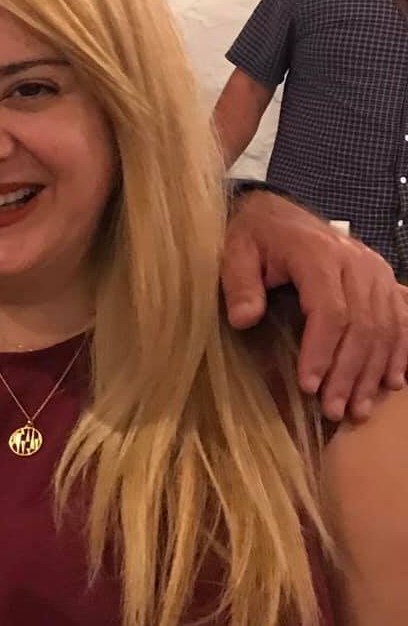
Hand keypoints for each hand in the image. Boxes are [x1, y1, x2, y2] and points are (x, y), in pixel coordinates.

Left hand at [220, 192, 407, 421]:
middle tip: (333, 410)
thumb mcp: (234, 253)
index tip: (308, 386)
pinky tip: (392, 382)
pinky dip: (400, 351)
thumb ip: (239, 284)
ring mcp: (375, 270)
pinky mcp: (384, 279)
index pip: (330, 310)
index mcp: (318, 254)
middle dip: (349, 373)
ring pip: (386, 326)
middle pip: (363, 324)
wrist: (276, 214)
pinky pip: (401, 318)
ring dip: (374, 371)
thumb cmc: (253, 237)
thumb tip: (244, 319)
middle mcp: (356, 261)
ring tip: (358, 410)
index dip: (322, 351)